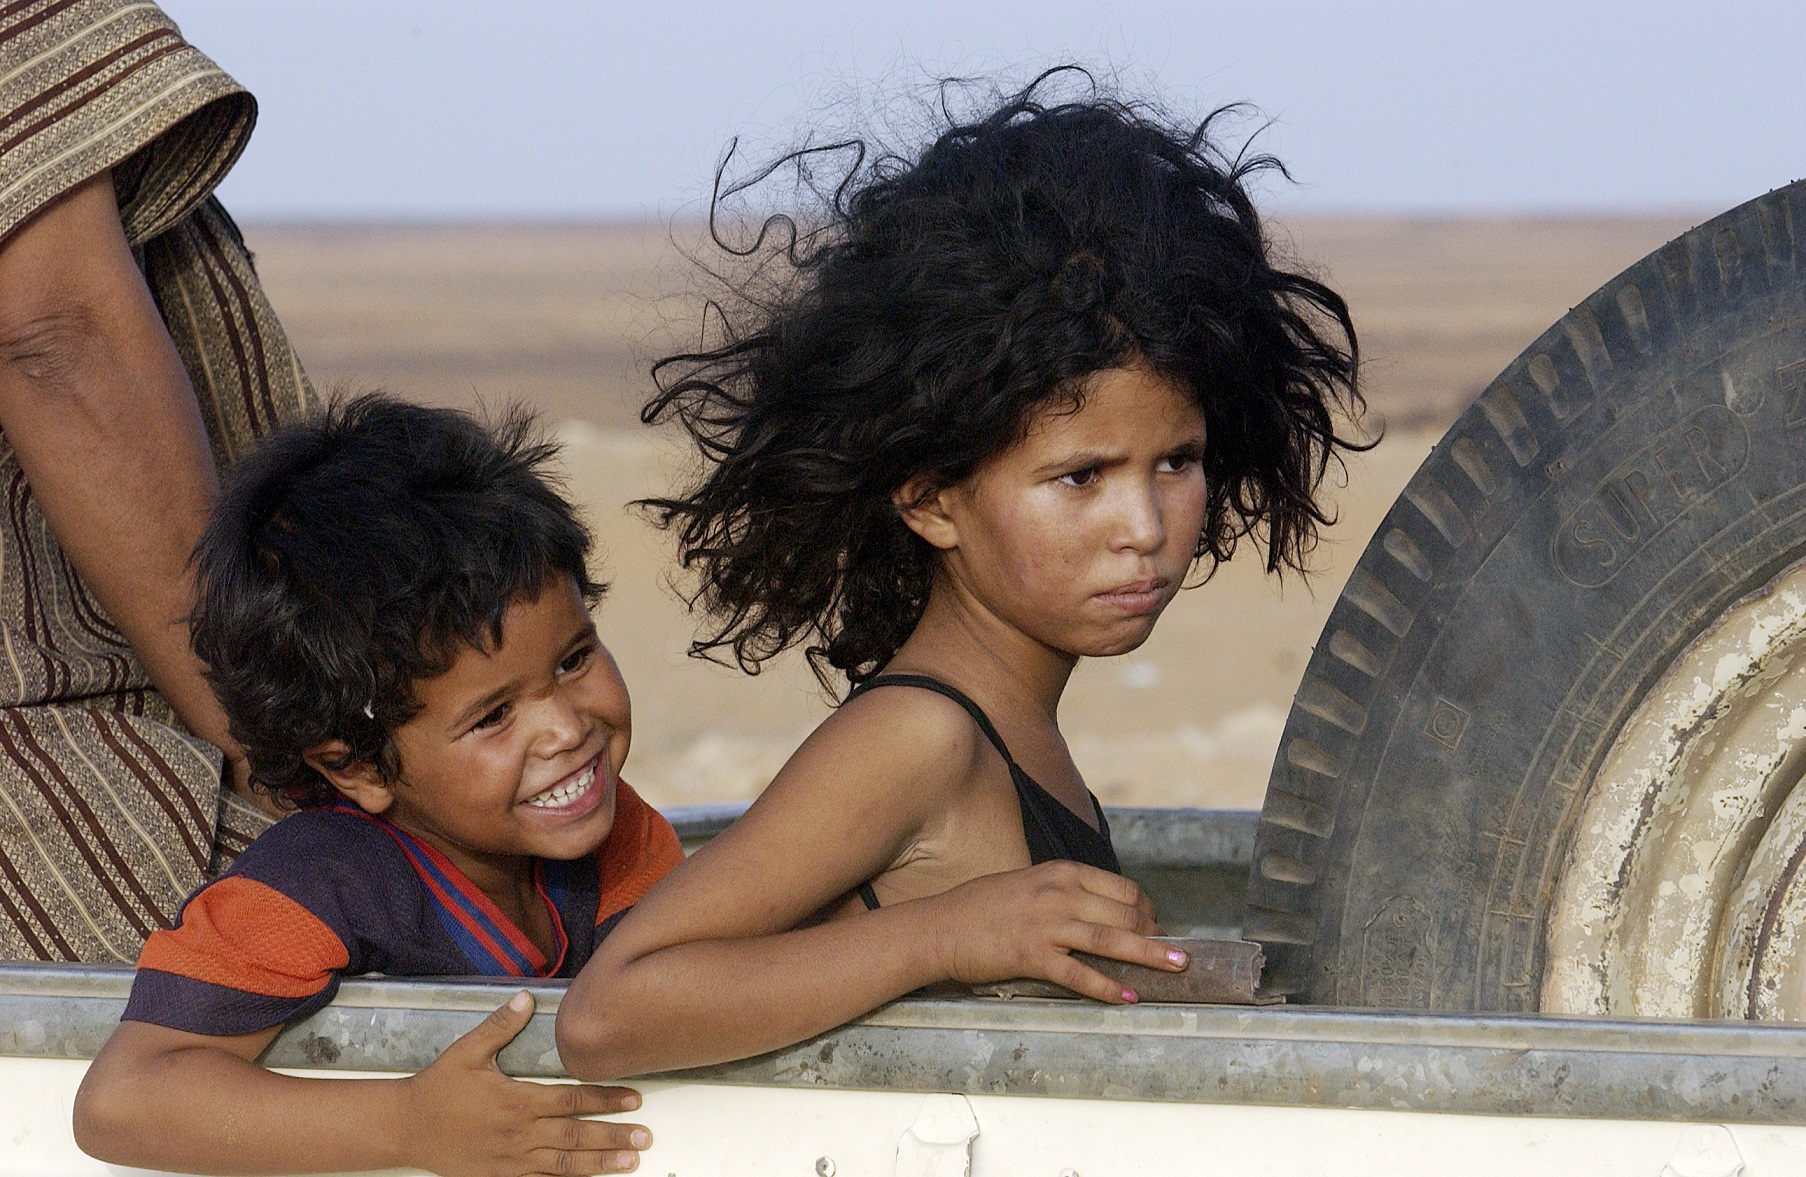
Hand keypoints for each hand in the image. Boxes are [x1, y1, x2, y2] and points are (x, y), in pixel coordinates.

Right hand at [400, 991, 650, 1176]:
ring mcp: (512, 1160)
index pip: (573, 1100)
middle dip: (615, 1137)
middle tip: (645, 1138)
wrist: (405, 1128)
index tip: (634, 1100)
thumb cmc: (437, 1088)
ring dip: (600, 1164)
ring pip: (565, 1165)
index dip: (607, 1100)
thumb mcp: (466, 1050)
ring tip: (630, 1162)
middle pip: (577, 1136)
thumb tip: (525, 997)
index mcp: (517, 1101)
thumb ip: (500, 1026)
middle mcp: (520, 1134)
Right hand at [931, 861, 1183, 1002]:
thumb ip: (1064, 892)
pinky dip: (1108, 986)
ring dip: (1149, 956)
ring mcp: (1045, 924)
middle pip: (1124, 913)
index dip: (1148, 910)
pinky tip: (1129, 997)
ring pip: (1110, 940)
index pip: (1122, 888)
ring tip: (1176, 967)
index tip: (1157, 928)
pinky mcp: (1032, 955)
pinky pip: (1079, 973)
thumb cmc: (982, 907)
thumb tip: (1103, 911)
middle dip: (1156, 935)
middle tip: (1177, 955)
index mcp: (1060, 872)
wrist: (939, 927)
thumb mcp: (1029, 884)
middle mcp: (1058, 893)